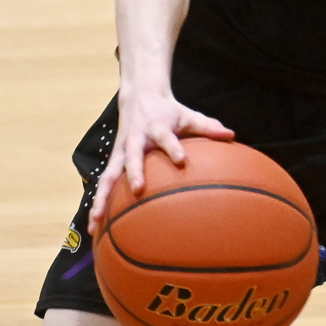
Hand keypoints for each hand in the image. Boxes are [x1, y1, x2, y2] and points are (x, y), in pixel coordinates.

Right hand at [88, 91, 235, 235]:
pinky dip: (98, 204)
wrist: (139, 97)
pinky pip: (103, 185)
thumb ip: (208, 127)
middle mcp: (135, 141)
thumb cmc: (168, 112)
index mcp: (156, 128)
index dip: (173, 148)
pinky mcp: (113, 161)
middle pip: (132, 157)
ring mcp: (120, 152)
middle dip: (134, 172)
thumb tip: (232, 135)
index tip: (182, 160)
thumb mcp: (188, 116)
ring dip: (101, 198)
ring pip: (107, 176)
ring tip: (96, 222)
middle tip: (137, 189)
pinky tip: (94, 227)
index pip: (166, 137)